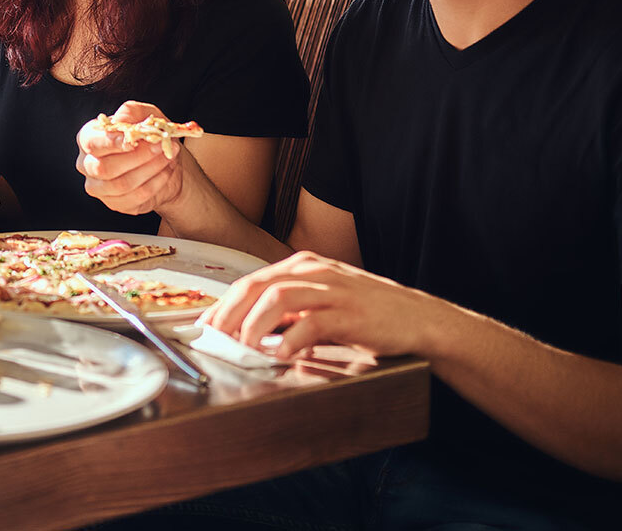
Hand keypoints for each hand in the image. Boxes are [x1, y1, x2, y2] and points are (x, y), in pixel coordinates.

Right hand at [76, 101, 184, 215]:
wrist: (165, 161)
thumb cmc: (149, 136)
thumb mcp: (145, 115)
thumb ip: (132, 112)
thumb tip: (121, 119)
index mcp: (89, 138)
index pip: (91, 143)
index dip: (110, 143)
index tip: (132, 141)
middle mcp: (88, 164)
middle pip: (104, 168)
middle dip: (137, 157)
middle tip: (160, 146)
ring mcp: (100, 188)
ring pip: (120, 184)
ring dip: (149, 170)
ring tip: (167, 157)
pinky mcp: (116, 203)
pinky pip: (135, 198)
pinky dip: (156, 183)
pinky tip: (167, 171)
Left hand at [198, 251, 449, 360]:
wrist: (415, 318)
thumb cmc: (364, 312)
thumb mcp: (319, 301)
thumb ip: (287, 310)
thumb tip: (245, 328)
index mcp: (301, 265)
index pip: (250, 281)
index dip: (223, 305)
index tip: (205, 327)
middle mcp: (313, 270)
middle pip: (256, 286)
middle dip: (229, 314)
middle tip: (214, 339)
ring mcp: (331, 289)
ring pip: (278, 298)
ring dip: (253, 325)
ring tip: (243, 347)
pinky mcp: (349, 312)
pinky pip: (312, 324)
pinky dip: (291, 340)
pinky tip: (281, 355)